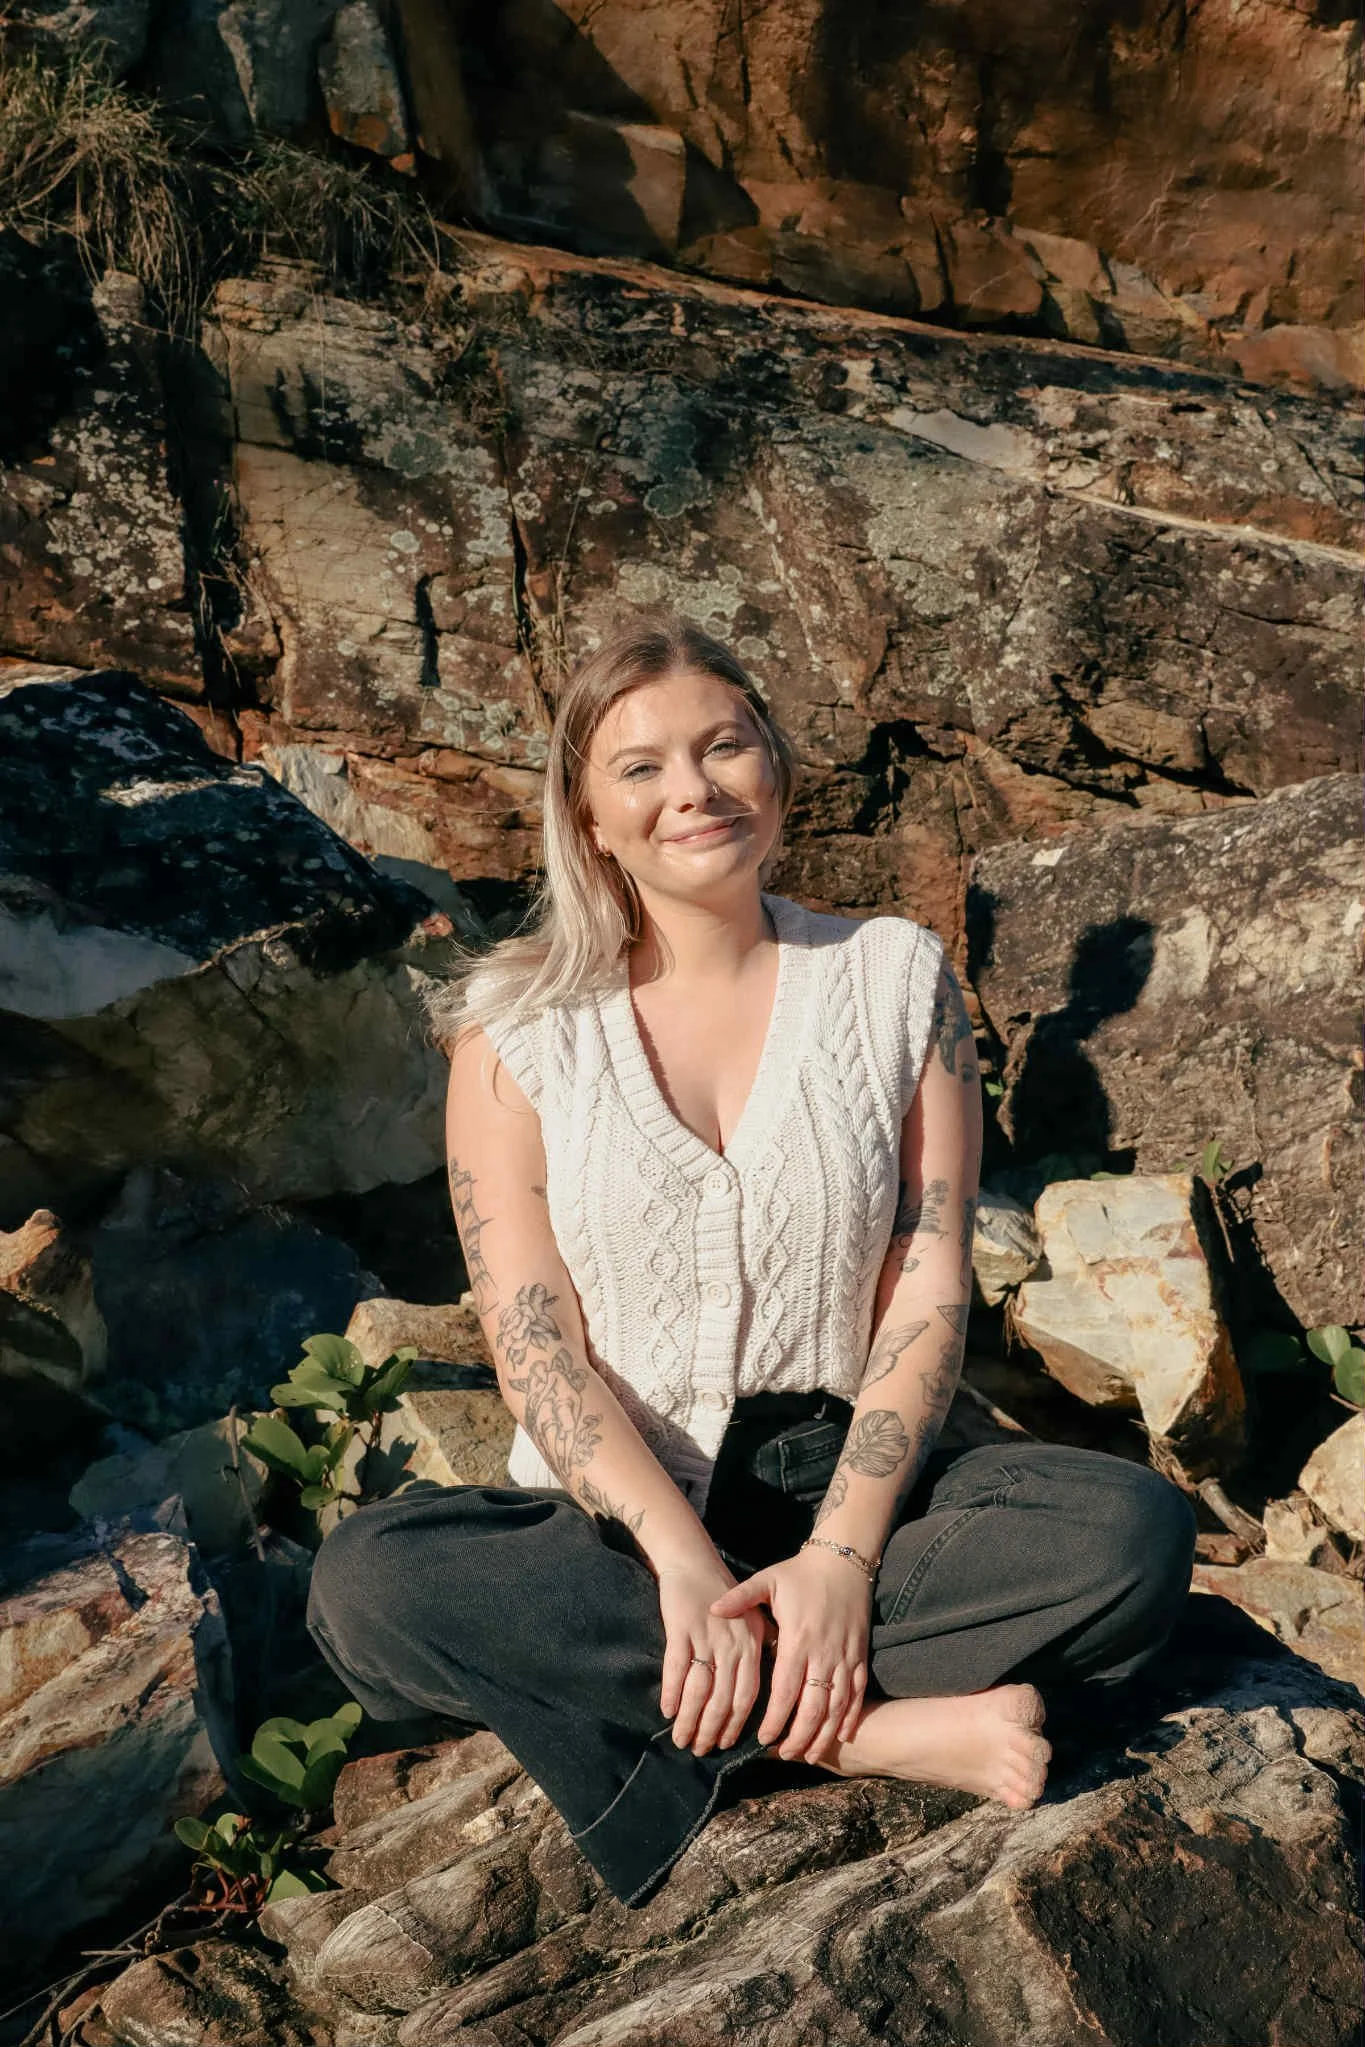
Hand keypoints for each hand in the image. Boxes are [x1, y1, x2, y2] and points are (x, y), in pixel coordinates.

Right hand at [656, 1559, 767, 1757]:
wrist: (694, 1561)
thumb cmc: (722, 1594)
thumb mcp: (751, 1619)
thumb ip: (758, 1650)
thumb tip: (765, 1692)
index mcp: (751, 1645)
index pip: (748, 1695)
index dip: (736, 1724)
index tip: (726, 1745)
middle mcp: (731, 1644)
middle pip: (723, 1699)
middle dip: (712, 1730)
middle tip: (700, 1750)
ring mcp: (706, 1637)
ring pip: (700, 1690)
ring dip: (691, 1720)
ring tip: (682, 1739)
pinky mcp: (680, 1628)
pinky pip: (677, 1669)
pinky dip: (672, 1693)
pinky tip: (667, 1711)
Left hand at [709, 1547, 870, 1762]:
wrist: (844, 1560)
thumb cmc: (801, 1573)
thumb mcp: (768, 1580)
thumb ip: (741, 1598)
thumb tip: (712, 1609)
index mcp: (798, 1638)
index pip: (785, 1689)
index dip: (776, 1718)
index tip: (763, 1739)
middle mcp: (824, 1653)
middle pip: (813, 1706)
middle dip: (799, 1736)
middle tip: (785, 1754)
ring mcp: (845, 1657)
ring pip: (837, 1706)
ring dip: (824, 1734)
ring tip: (807, 1754)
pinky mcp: (860, 1656)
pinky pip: (858, 1694)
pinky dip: (850, 1718)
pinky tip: (841, 1737)